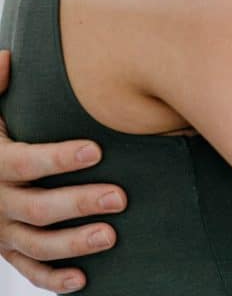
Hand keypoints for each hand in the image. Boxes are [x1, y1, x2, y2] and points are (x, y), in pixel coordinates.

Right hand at [0, 51, 126, 292]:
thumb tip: (8, 58)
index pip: (26, 162)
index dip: (59, 158)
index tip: (96, 150)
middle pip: (39, 208)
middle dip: (80, 203)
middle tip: (120, 198)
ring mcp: (1, 231)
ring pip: (38, 244)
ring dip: (74, 243)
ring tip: (110, 236)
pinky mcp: (7, 250)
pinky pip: (28, 270)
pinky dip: (53, 278)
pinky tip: (83, 279)